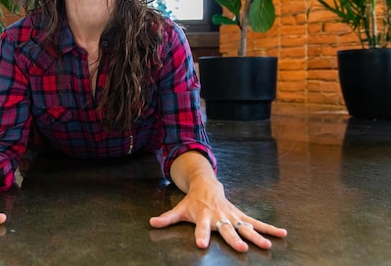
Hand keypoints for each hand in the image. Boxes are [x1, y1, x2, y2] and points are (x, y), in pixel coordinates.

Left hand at [149, 179, 286, 252]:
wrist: (207, 186)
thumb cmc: (192, 202)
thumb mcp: (180, 209)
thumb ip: (168, 218)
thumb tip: (152, 223)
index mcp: (203, 217)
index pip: (201, 228)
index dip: (201, 235)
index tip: (201, 245)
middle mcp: (219, 217)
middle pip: (227, 230)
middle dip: (234, 238)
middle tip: (242, 249)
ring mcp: (232, 216)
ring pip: (245, 227)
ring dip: (256, 236)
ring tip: (267, 246)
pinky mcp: (241, 216)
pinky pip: (256, 222)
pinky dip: (270, 228)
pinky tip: (282, 234)